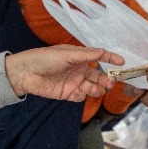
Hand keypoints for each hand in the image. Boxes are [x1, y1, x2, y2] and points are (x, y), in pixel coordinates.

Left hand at [4, 46, 123, 101]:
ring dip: (95, 89)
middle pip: (98, 76)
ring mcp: (73, 82)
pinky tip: (76, 93)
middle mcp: (78, 69)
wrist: (25, 73)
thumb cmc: (44, 58)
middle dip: (106, 80)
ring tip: (94, 90)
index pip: (99, 57)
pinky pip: (79, 96)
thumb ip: (85, 55)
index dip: (111, 59)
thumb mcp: (66, 54)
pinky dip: (81, 96)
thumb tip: (103, 52)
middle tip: (111, 83)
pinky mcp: (66, 93)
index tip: (122, 62)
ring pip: (91, 87)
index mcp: (79, 57)